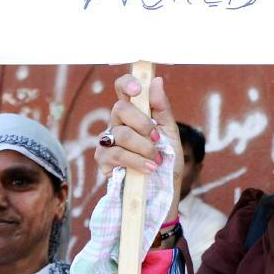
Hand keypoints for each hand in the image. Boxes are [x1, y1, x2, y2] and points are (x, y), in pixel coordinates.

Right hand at [95, 74, 182, 216]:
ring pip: (120, 134)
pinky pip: (116, 154)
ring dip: (144, 147)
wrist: (164, 193)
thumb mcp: (170, 134)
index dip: (127, 84)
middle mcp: (118, 124)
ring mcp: (108, 142)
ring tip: (156, 159)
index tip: (138, 91)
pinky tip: (148, 169)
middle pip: (119, 108)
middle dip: (142, 123)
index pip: (122, 89)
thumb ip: (162, 108)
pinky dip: (136, 161)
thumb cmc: (167, 162)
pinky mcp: (103, 162)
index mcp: (134, 114)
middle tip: (156, 138)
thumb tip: (156, 80)